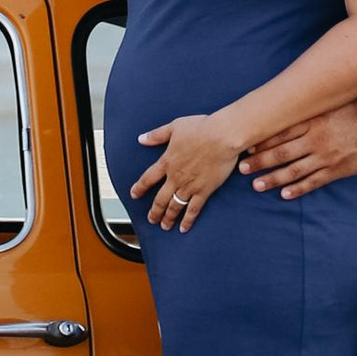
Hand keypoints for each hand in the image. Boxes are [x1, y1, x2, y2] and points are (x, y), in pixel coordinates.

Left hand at [129, 113, 240, 233]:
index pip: (148, 178)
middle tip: (151, 219)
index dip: (140, 188)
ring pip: (174, 206)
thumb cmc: (201, 128)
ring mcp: (189, 186)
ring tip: (164, 226)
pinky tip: (183, 228)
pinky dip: (187, 220)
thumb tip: (141, 139)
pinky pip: (193, 209)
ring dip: (168, 218)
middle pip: (160, 199)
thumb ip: (156, 135)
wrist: (222, 136)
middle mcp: (175, 176)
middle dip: (154, 211)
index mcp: (167, 161)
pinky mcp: (204, 191)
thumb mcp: (174, 127)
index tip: (134, 194)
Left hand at [239, 99, 356, 199]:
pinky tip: (285, 194)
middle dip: (259, 161)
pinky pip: (314, 182)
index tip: (245, 147)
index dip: (261, 141)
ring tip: (257, 185)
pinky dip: (299, 189)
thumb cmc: (354, 108)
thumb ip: (308, 107)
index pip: (280, 132)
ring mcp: (326, 157)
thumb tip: (284, 104)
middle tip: (242, 168)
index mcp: (312, 120)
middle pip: (281, 153)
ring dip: (274, 178)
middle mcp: (316, 139)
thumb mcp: (328, 102)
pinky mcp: (338, 170)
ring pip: (294, 170)